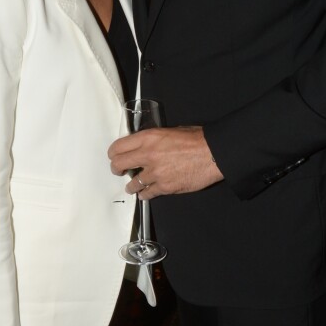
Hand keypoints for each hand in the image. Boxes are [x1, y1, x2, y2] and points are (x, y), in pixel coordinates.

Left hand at [108, 125, 223, 198]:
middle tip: (119, 171)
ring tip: (133, 185)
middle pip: (119, 164)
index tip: (114, 156)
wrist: (212, 154)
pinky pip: (147, 194)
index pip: (119, 146)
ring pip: (132, 183)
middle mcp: (147, 155)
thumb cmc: (195, 139)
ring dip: (132, 185)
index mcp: (148, 138)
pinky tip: (146, 193)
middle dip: (116, 169)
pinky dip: (145, 194)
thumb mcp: (169, 131)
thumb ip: (153, 140)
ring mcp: (155, 173)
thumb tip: (145, 146)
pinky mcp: (164, 187)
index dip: (113, 153)